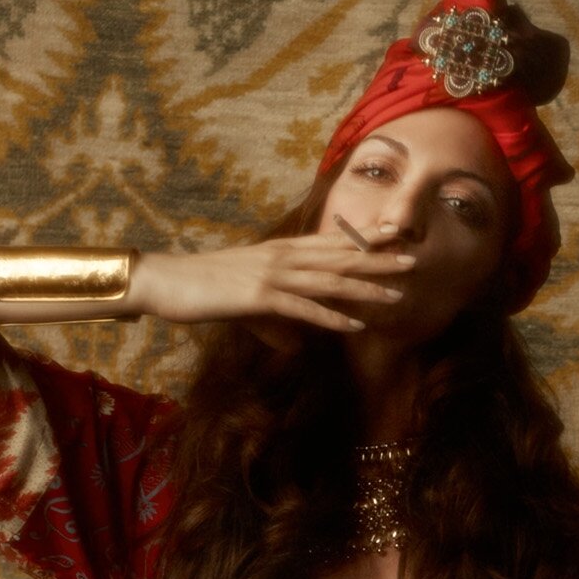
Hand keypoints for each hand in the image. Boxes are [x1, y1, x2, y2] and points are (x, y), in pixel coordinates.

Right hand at [132, 234, 413, 333]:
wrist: (165, 281)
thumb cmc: (203, 288)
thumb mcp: (247, 302)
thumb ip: (276, 321)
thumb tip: (296, 344)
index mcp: (281, 251)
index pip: (332, 242)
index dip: (365, 238)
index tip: (395, 234)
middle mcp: (283, 257)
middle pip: (340, 257)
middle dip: (378, 259)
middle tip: (413, 259)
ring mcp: (273, 275)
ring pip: (330, 280)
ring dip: (366, 288)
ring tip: (398, 294)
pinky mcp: (260, 297)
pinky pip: (305, 309)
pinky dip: (332, 318)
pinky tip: (356, 326)